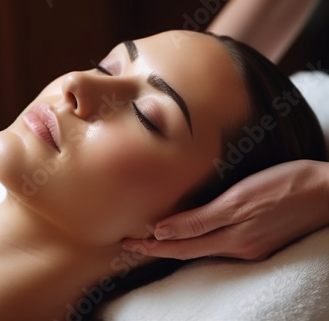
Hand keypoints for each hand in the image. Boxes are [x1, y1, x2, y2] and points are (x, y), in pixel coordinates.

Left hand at [123, 160, 328, 259]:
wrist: (328, 191)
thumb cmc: (284, 186)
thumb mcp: (238, 200)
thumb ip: (200, 219)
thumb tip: (163, 231)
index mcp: (230, 238)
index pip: (179, 247)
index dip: (151, 246)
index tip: (127, 242)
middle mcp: (237, 247)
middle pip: (187, 251)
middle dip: (157, 247)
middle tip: (131, 242)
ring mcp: (249, 246)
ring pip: (202, 248)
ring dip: (175, 244)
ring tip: (153, 237)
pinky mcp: (258, 239)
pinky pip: (218, 243)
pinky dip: (197, 240)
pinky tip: (190, 233)